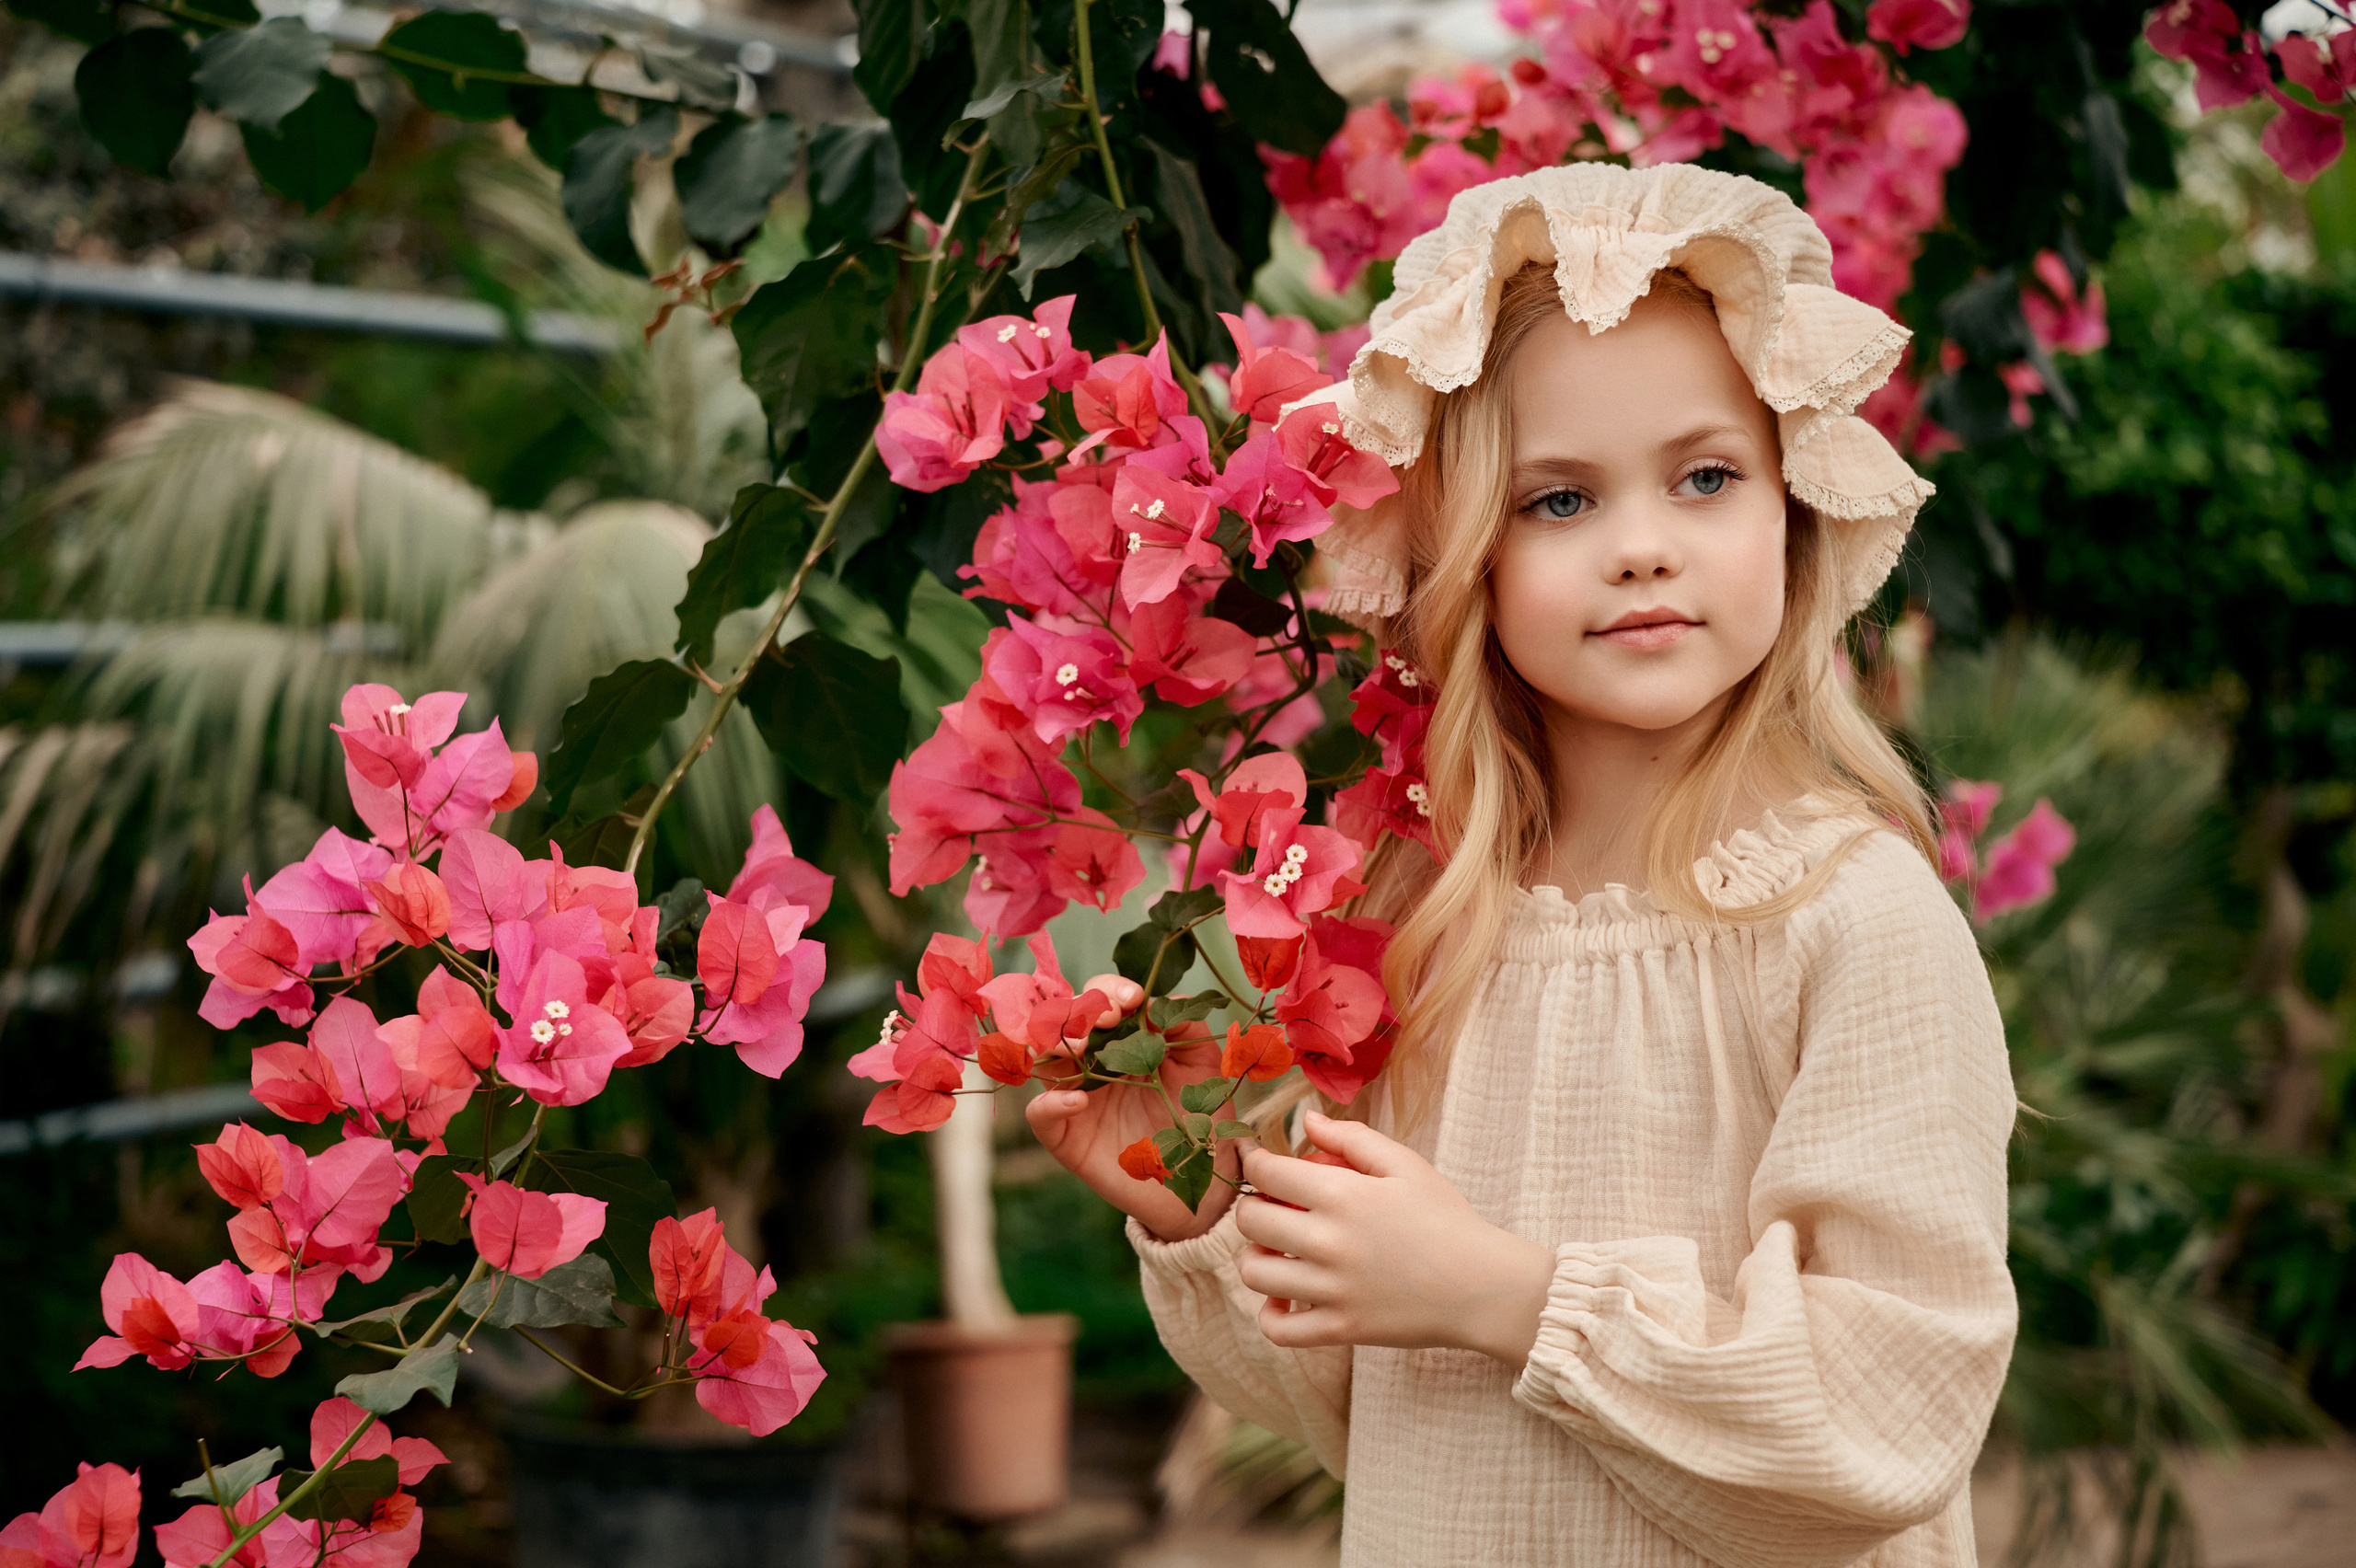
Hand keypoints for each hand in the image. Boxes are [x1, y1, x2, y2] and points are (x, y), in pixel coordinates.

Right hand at [1024, 974, 1242, 1243]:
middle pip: (1063, 1019)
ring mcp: (1075, 1096)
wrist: (1201, 1178)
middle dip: (1081, 1010)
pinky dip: (1050, 1102)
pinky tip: (1079, 1100)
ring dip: (1057, 1043)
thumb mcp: (1202, 1063)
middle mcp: (1091, 1062)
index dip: (1109, 990)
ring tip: (1082, 1047)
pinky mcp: (1066, 1136)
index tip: (1134, 997)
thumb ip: (1187, 1024)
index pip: (1099, 999)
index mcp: (1121, 1039)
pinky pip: (1039, 1114)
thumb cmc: (1199, 1115)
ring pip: (1042, 1058)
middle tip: (1110, 1017)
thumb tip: (1158, 1000)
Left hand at [1234, 1111, 1555, 1365]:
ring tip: (1279, 1252)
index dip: (1253, 1163)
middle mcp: (1329, 1242)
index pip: (1266, 1174)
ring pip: (1254, 1273)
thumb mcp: (1406, 1165)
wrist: (1483, 1286)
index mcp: (1343, 1196)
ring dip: (1257, 1257)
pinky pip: (1279, 1330)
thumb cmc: (1446, 1219)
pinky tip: (1286, 1299)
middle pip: (1250, 1222)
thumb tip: (1305, 1120)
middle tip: (1273, 1207)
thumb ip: (1352, 1138)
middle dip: (1252, 1208)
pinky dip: (1272, 1315)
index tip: (1258, 1164)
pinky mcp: (1341, 1329)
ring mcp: (1332, 1290)